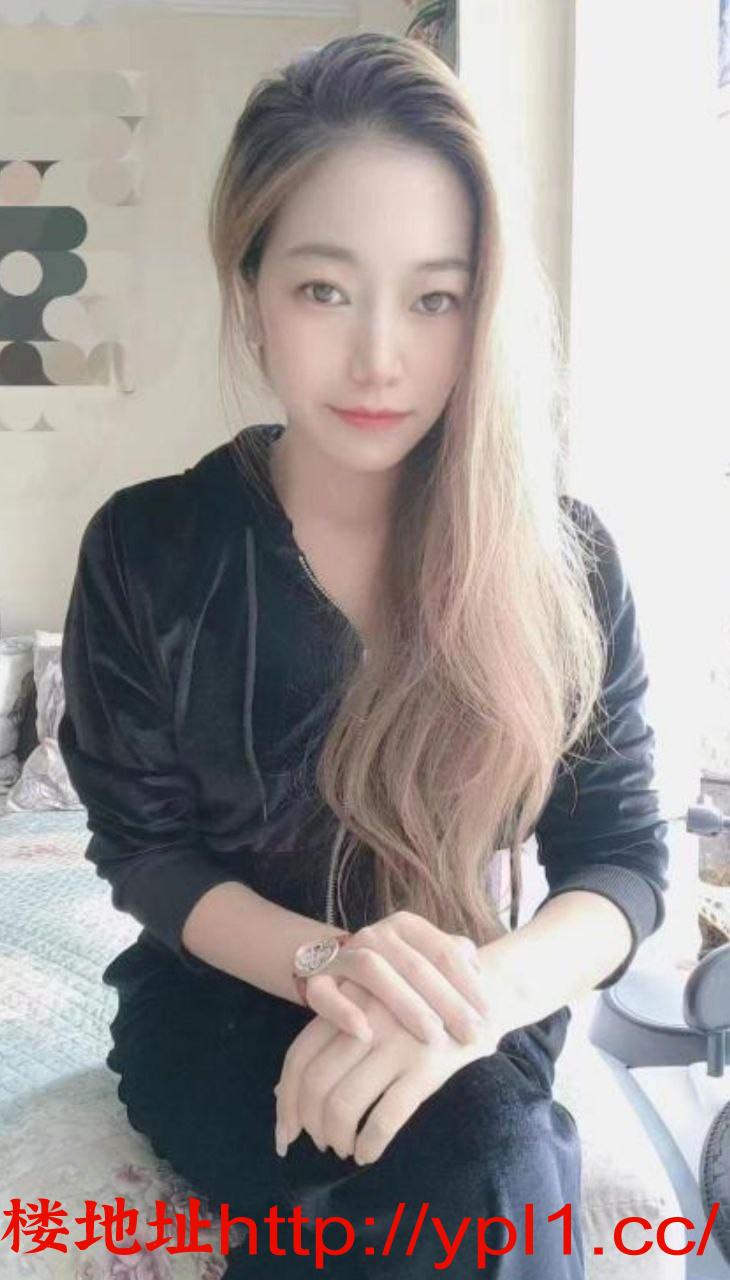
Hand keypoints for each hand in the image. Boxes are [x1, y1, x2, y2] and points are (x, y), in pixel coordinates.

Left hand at [274, 975, 509, 1164]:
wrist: (483, 991)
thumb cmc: (420, 1003)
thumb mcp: (372, 1006)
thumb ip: (331, 1038)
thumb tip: (280, 1092)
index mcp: (348, 1004)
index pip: (298, 1056)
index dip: (286, 1099)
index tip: (285, 1132)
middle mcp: (366, 1022)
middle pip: (315, 1083)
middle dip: (309, 1122)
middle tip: (318, 1142)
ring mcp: (396, 1043)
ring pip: (343, 1103)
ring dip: (336, 1136)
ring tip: (343, 1148)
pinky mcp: (428, 1066)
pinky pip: (384, 1117)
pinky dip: (369, 1144)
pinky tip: (368, 1153)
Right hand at [301, 911, 491, 1048]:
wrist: (330, 966)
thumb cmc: (393, 971)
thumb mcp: (423, 959)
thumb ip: (453, 960)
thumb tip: (484, 971)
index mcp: (405, 926)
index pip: (443, 950)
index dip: (468, 983)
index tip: (489, 1015)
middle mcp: (374, 934)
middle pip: (414, 964)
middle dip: (447, 1001)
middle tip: (472, 1033)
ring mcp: (343, 955)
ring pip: (373, 971)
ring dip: (404, 1003)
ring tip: (432, 1035)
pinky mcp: (315, 980)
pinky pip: (325, 993)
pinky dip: (343, 1011)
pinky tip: (365, 1034)